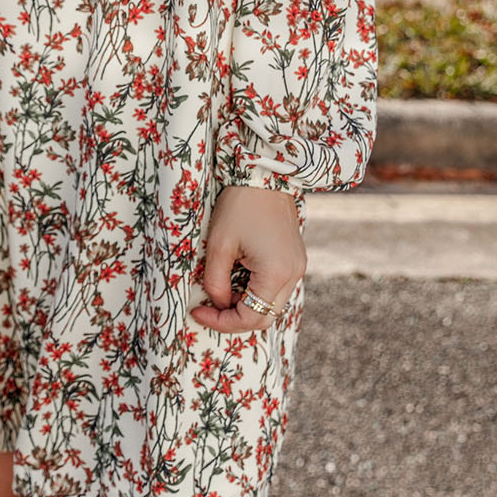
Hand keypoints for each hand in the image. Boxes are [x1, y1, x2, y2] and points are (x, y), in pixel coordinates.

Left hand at [190, 185, 306, 334]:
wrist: (265, 174)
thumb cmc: (239, 206)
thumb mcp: (218, 245)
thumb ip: (215, 282)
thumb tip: (219, 304)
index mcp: (276, 273)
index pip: (250, 318)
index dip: (221, 321)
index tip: (198, 311)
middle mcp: (294, 275)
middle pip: (265, 317)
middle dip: (234, 317)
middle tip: (208, 306)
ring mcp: (298, 267)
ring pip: (271, 304)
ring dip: (246, 304)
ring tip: (221, 288)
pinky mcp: (296, 259)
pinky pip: (276, 287)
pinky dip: (256, 291)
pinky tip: (237, 277)